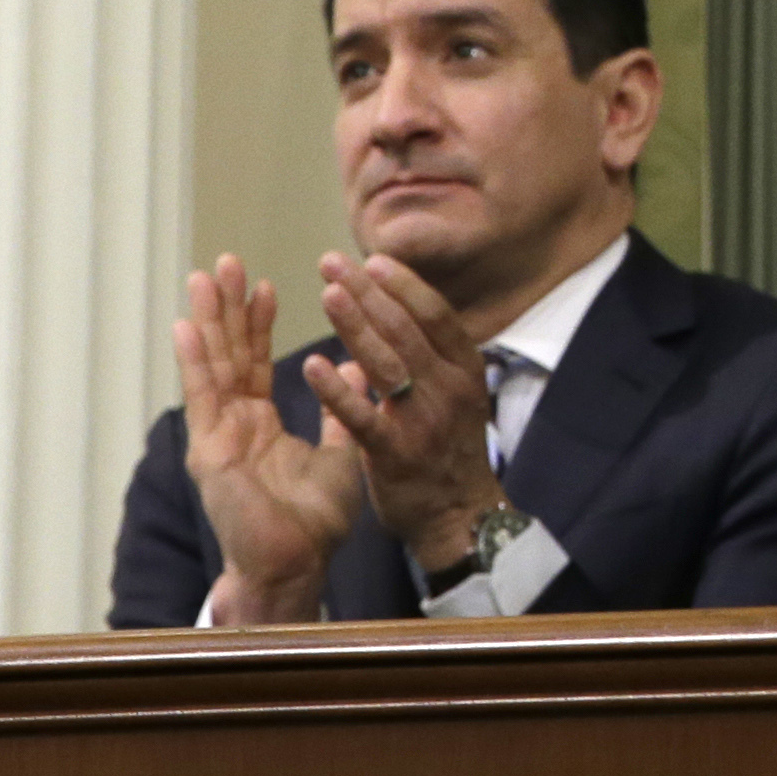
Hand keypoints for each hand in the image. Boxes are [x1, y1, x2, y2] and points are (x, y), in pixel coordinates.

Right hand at [173, 255, 358, 625]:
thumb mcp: (340, 453)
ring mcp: (218, 437)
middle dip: (226, 309)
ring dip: (207, 321)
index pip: (255, 362)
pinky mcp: (210, 452)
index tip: (263, 283)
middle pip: (228, 355)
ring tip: (204, 277)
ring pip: (212, 367)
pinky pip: (203, 399)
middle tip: (226, 262)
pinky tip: (187, 327)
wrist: (297, 565)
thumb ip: (342, 409)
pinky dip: (194, 361)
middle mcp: (234, 425)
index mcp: (259, 425)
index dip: (257, 324)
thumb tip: (354, 364)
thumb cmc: (315, 521)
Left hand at [307, 249, 507, 574]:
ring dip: (355, 325)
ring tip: (327, 293)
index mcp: (464, 371)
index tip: (373, 259)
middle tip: (332, 263)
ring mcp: (423, 422)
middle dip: (368, 292)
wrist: (458, 516)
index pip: (435, 315)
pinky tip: (312, 365)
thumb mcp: (454, 396)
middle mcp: (448, 389)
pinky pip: (362, 417)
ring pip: (386, 363)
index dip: (404, 286)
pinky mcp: (395, 455)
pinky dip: (336, 390)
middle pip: (406, 329)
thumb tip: (396, 311)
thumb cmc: (449, 450)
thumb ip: (428, 356)